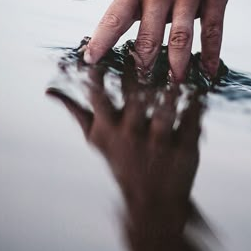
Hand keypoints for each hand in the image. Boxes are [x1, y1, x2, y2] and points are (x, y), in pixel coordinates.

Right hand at [47, 64, 203, 232]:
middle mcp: (131, 135)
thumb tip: (49, 90)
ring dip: (170, 86)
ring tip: (176, 63)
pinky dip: (197, 101)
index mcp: (108, 130)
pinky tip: (201, 83)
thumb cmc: (122, 160)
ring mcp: (159, 143)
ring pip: (165, 108)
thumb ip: (76, 111)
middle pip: (134, 96)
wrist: (152, 202)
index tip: (105, 50)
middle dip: (136, 72)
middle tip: (142, 48)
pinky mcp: (186, 148)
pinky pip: (192, 119)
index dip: (101, 71)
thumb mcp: (97, 139)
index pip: (99, 95)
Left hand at [66, 0, 240, 79]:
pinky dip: (212, 51)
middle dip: (144, 62)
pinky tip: (209, 71)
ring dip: (177, 63)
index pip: (114, 16)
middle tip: (140, 88)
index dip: (101, 39)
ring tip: (175, 85)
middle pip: (149, 33)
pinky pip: (214, 27)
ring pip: (182, 34)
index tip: (90, 62)